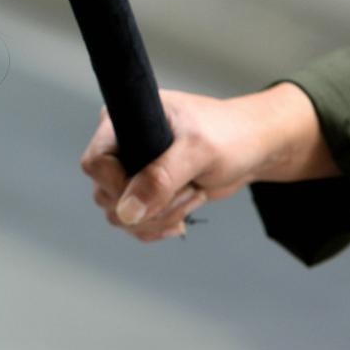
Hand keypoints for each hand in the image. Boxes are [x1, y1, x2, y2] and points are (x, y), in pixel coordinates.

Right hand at [80, 84, 337, 241]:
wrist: (254, 148)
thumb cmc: (230, 134)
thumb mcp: (198, 151)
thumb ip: (161, 178)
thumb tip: (126, 212)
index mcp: (121, 122)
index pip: (94, 162)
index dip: (118, 185)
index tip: (153, 190)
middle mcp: (119, 146)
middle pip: (105, 194)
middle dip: (149, 204)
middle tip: (189, 189)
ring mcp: (130, 172)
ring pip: (120, 215)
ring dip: (159, 217)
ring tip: (194, 194)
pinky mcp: (143, 193)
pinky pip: (134, 224)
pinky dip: (158, 227)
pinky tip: (184, 214)